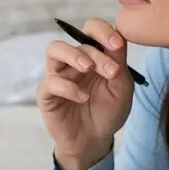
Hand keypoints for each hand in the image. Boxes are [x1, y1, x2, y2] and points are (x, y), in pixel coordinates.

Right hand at [37, 18, 134, 169]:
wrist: (95, 140)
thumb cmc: (108, 111)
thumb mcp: (121, 88)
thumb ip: (119, 64)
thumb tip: (117, 42)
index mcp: (93, 54)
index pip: (92, 29)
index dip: (104, 31)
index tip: (117, 45)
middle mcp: (73, 60)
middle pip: (78, 41)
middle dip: (98, 54)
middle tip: (112, 72)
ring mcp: (58, 75)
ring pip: (54, 50)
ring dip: (73, 55)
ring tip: (88, 69)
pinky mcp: (47, 93)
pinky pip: (51, 82)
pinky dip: (69, 88)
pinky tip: (83, 98)